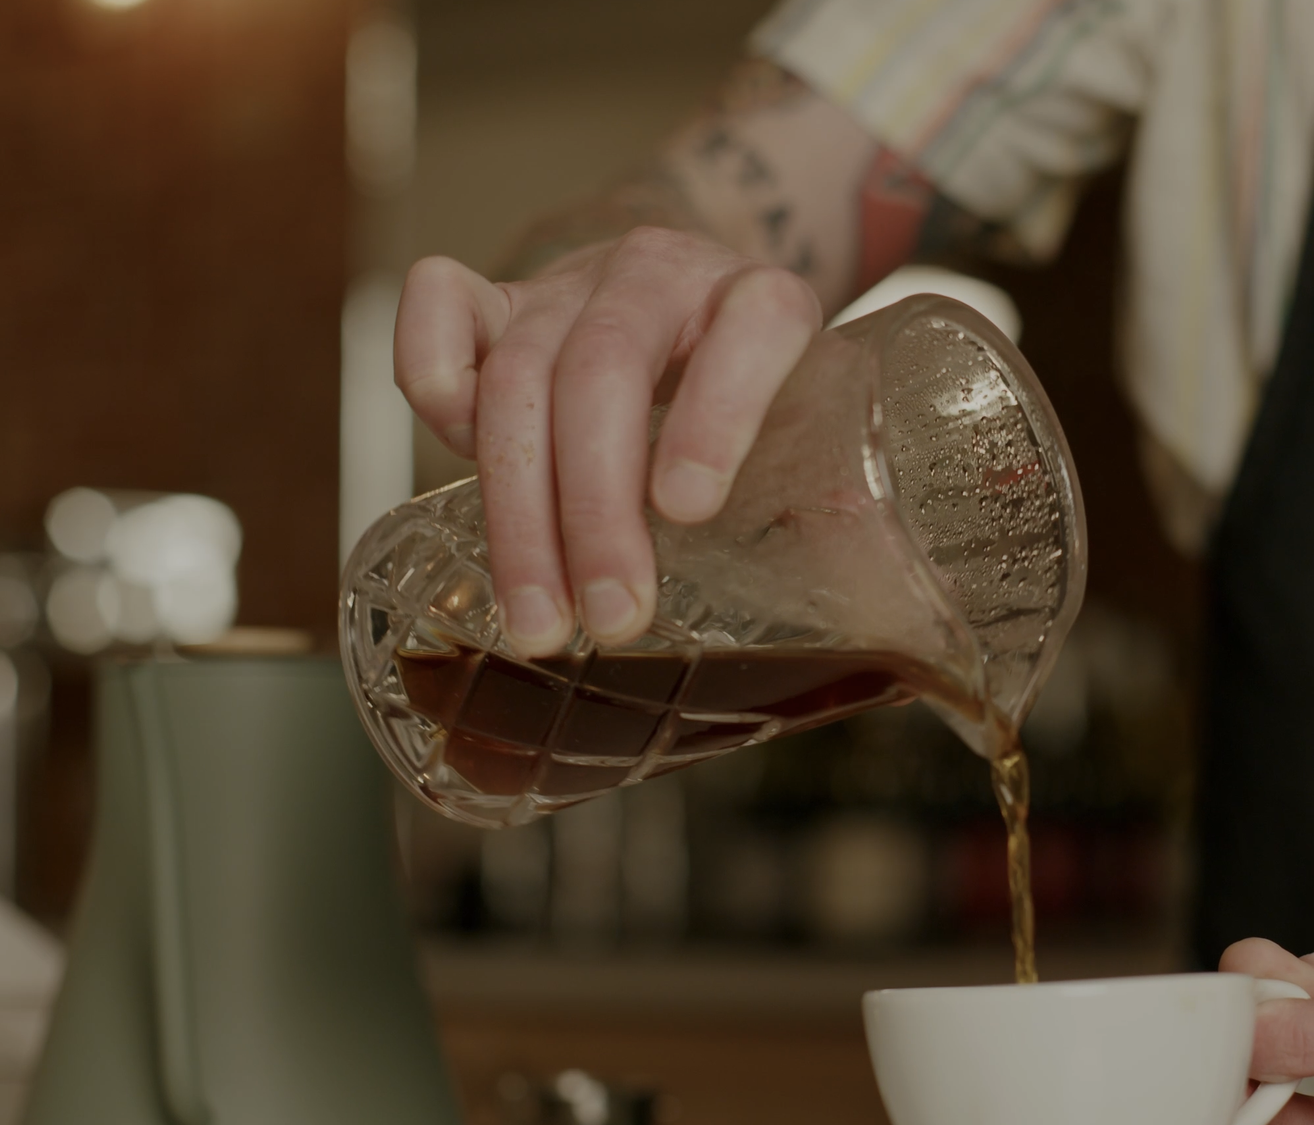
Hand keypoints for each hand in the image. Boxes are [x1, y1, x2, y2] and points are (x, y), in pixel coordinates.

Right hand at [393, 235, 824, 652]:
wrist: (699, 300)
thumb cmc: (763, 397)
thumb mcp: (816, 436)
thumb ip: (831, 509)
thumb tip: (882, 660)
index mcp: (764, 300)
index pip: (755, 327)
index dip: (717, 413)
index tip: (688, 509)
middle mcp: (662, 275)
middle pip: (606, 371)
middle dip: (599, 509)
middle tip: (613, 621)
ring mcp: (570, 285)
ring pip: (519, 379)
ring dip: (520, 513)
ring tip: (540, 623)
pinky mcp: (499, 303)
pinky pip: (441, 309)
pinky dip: (431, 372)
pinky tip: (451, 458)